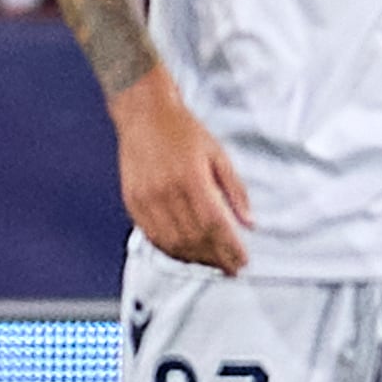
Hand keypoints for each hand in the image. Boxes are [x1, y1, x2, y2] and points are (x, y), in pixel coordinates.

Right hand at [116, 72, 252, 272]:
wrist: (144, 114)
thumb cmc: (183, 131)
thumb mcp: (218, 154)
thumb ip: (235, 190)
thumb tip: (249, 222)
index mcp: (191, 178)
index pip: (214, 224)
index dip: (230, 248)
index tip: (242, 261)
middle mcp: (166, 191)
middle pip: (194, 238)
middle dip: (215, 258)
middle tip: (230, 268)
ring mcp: (146, 198)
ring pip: (172, 242)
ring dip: (194, 258)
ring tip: (210, 264)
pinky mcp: (132, 201)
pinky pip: (151, 235)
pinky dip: (170, 249)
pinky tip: (184, 253)